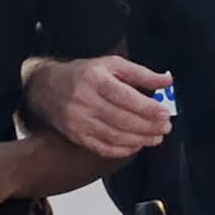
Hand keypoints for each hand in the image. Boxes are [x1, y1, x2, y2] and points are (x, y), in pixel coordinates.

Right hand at [25, 55, 169, 160]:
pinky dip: (122, 149)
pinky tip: (136, 145)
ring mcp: (79, 121)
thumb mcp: (112, 64)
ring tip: (156, 137)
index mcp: (96, 79)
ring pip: (114, 136)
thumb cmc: (84, 74)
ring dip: (139, 139)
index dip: (148, 108)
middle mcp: (85, 100)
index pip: (126, 98)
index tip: (165, 113)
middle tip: (165, 128)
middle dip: (148, 126)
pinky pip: (102, 147)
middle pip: (122, 119)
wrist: (47, 87)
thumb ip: (141, 73)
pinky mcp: (76, 135)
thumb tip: (166, 81)